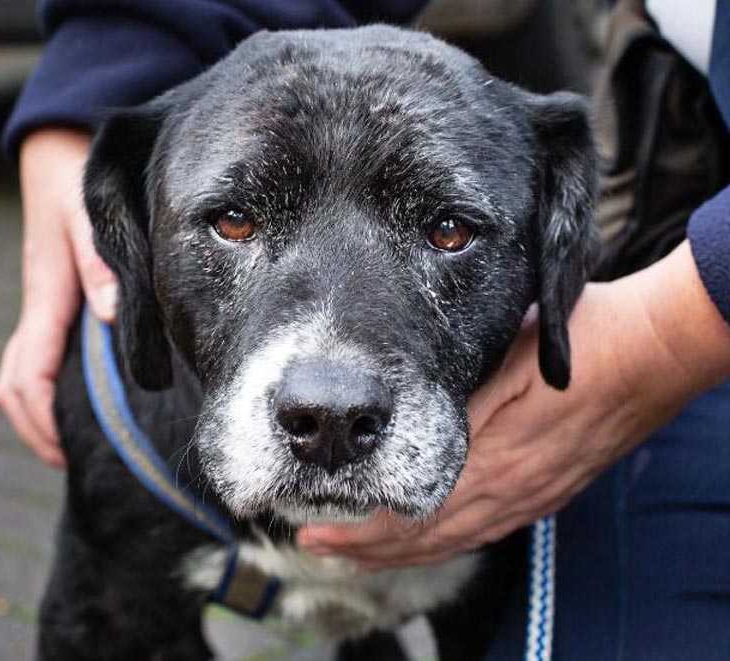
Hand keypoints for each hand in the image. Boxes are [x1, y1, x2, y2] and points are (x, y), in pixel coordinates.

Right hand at [0, 128, 117, 466]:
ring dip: (35, 410)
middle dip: (34, 427)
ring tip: (64, 441)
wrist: (54, 152)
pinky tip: (75, 393)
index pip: (31, 374)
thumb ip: (100, 266)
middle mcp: (38, 306)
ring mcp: (41, 303)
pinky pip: (36, 351)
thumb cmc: (73, 181)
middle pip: (14, 384)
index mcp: (47, 297)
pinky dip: (44, 384)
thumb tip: (109, 317)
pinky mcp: (51, 296)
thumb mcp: (88, 217)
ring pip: (21, 370)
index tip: (64, 450)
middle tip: (64, 460)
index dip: (43, 418)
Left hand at [298, 242, 729, 568]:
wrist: (653, 352)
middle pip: (425, 542)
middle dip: (366, 550)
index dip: (359, 534)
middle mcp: (510, 494)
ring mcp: (532, 496)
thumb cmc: (576, 347)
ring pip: (454, 540)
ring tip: (360, 552)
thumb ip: (452, 398)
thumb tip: (395, 422)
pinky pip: (486, 529)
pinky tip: (431, 536)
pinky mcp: (549, 489)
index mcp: (491, 466)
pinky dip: (445, 540)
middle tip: (319, 548)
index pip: (409, 521)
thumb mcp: (500, 362)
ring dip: (402, 551)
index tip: (316, 534)